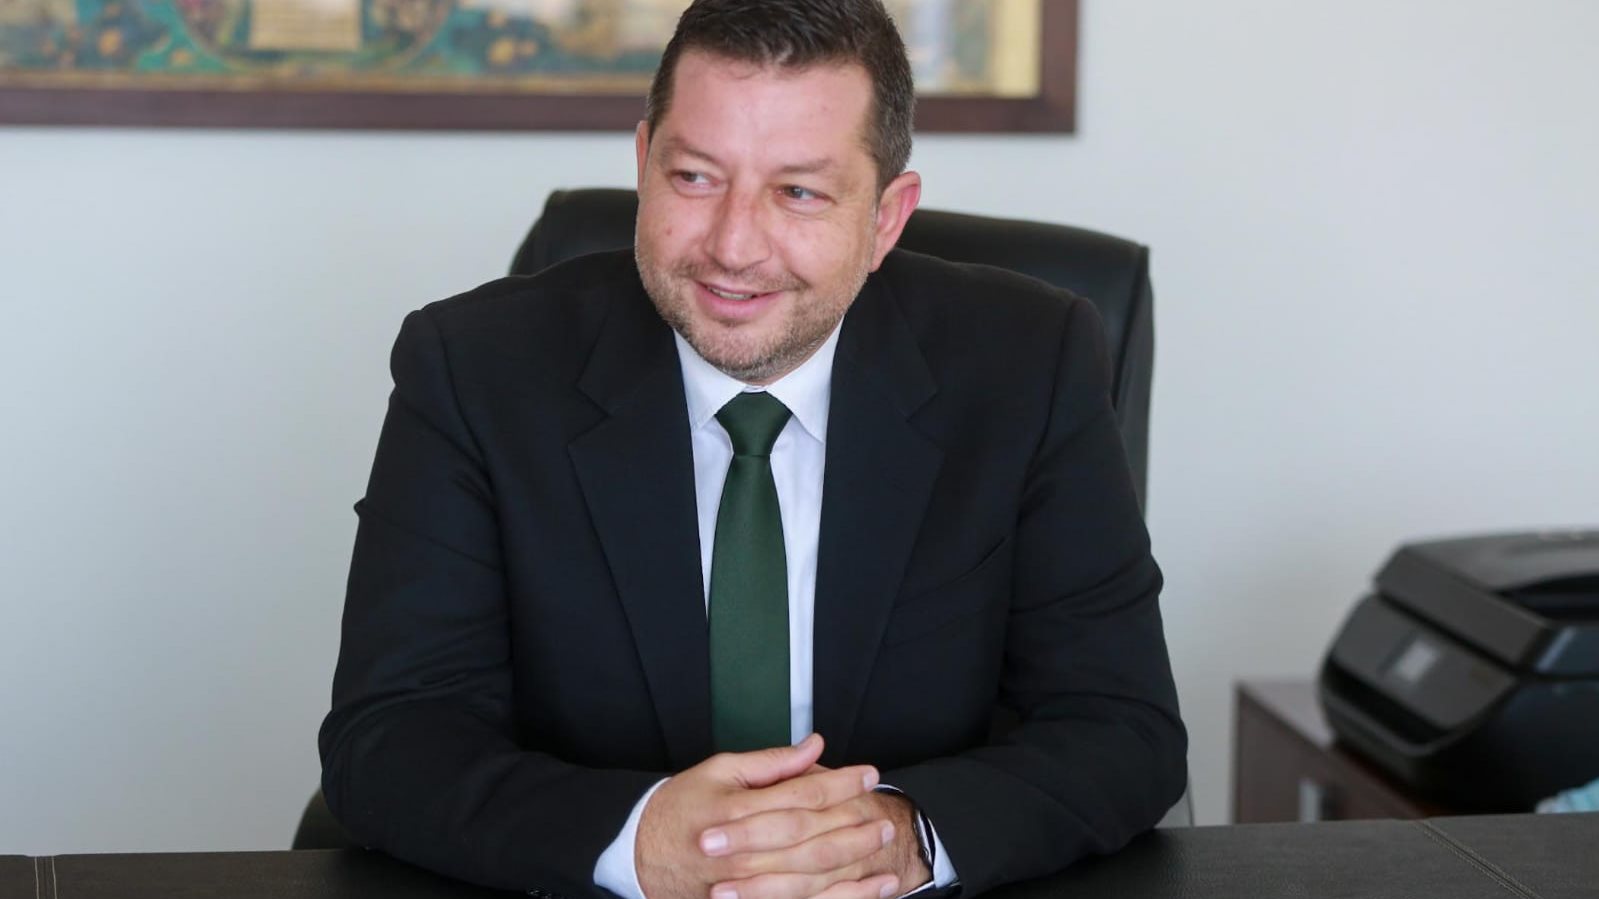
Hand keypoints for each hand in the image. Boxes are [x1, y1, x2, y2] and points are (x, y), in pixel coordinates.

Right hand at [637, 734, 895, 898]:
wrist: (643, 859)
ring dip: (853, 861)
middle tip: (883, 812)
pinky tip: (870, 888)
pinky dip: (842, 898)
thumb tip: (814, 746)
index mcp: (735, 813)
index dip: (839, 784)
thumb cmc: (680, 810)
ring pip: (812, 876)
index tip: (867, 775)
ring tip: (881, 844)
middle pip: (811, 838)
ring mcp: (747, 887)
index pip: (800, 795)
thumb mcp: (718, 771)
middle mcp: (742, 853)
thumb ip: (770, 762)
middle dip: (853, 824)